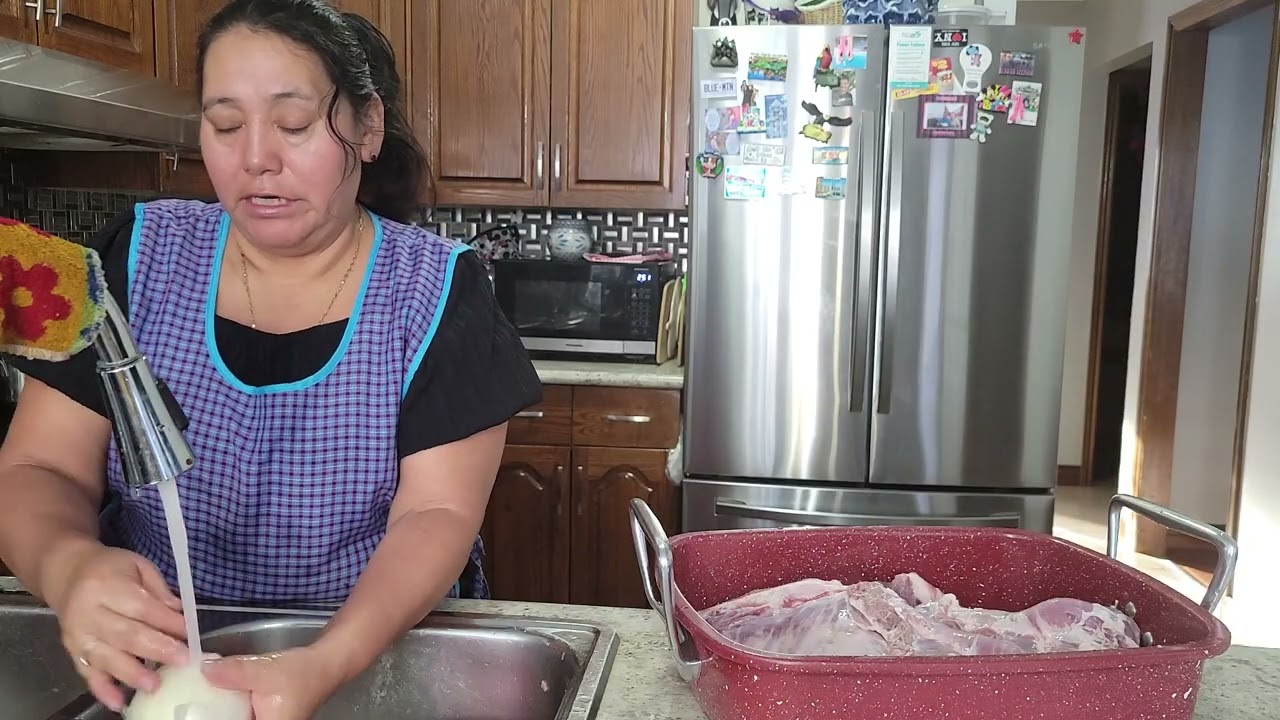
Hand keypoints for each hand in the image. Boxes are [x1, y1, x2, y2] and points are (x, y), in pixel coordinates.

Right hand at [47, 543, 188, 710]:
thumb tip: (180, 612)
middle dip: (156, 649)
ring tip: (154, 685)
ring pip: (106, 658)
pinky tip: (119, 701)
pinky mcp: (72, 652)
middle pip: (125, 634)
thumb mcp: (138, 565)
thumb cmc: (109, 568)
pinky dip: (103, 689)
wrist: (67, 574)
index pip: (141, 607)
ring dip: (131, 674)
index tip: (190, 633)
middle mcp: (87, 612)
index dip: (167, 622)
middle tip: (182, 661)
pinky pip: (87, 673)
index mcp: (105, 586)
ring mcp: (77, 635)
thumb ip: (159, 589)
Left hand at [203, 646, 346, 719]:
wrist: (325, 663)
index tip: (196, 712)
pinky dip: (231, 710)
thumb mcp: (265, 670)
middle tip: (198, 705)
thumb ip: (234, 672)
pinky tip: (220, 699)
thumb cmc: (301, 672)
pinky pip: (242, 716)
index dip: (217, 718)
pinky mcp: (266, 717)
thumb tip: (203, 669)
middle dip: (218, 714)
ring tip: (204, 702)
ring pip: (237, 719)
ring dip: (224, 712)